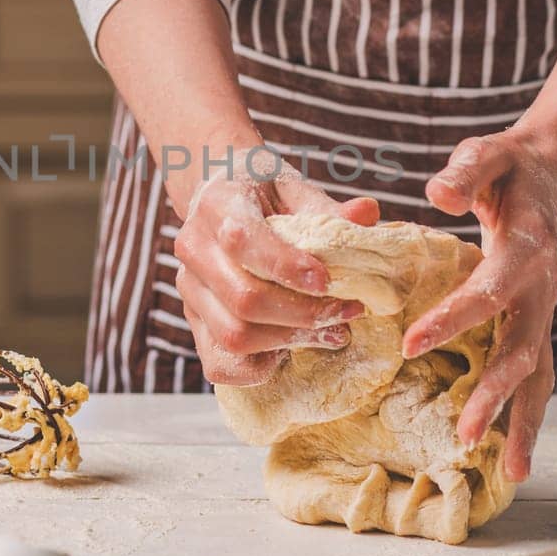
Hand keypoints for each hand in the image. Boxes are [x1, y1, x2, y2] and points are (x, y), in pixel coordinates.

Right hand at [174, 148, 380, 385]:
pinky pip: (219, 363)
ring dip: (289, 340)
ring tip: (331, 332)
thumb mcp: (294, 187)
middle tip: (348, 312)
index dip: (286, 267)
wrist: (220, 196)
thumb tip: (367, 214)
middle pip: (243, 299)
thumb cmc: (262, 191)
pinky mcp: (193, 319)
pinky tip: (290, 349)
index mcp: (216, 204)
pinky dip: (259, 367)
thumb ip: (327, 208)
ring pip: (233, 335)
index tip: (327, 281)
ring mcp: (189, 288)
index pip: (242, 240)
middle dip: (302, 314)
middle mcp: (194, 248)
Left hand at [404, 129, 556, 481]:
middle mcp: (543, 289)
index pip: (489, 291)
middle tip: (463, 432)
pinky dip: (526, 416)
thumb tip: (436, 195)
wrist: (551, 177)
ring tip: (512, 472)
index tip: (411, 343)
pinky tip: (511, 457)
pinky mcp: (538, 326)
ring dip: (524, 422)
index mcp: (528, 249)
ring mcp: (545, 313)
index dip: (454, 318)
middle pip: (523, 350)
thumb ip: (465, 171)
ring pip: (540, 375)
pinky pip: (535, 376)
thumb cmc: (508, 168)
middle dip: (495, 394)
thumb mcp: (487, 155)